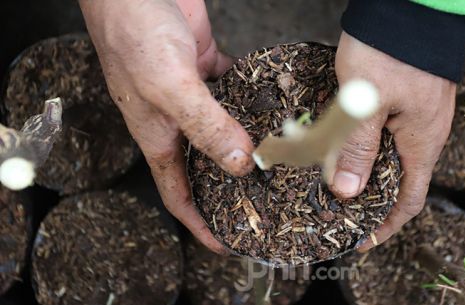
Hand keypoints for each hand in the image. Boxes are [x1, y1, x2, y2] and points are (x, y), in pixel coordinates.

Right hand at [79, 0, 254, 253]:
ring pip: (224, 128)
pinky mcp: (206, 65)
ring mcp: (192, 93)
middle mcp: (175, 119)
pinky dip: (253, 99)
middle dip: (231, 186)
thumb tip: (240, 165)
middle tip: (268, 199)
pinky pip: (234, 90)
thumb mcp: (169, 87)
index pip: (179, 194)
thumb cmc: (133, 32)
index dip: (199, 224)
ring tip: (283, 155)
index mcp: (158, 135)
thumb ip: (206, 126)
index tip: (225, 244)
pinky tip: (274, 104)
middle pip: (206, 165)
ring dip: (248, 141)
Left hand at [331, 32, 454, 250]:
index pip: (409, 201)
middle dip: (369, 200)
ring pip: (389, 157)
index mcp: (421, 142)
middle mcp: (424, 134)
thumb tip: (347, 192)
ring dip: (363, 171)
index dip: (386, 226)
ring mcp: (416, 115)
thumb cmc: (389, 51)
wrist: (409, 6)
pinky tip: (341, 144)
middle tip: (336, 209)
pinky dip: (364, 147)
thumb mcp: (364, 103)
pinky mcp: (405, 98)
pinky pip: (385, 134)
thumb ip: (355, 148)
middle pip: (399, 182)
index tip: (360, 240)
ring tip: (332, 179)